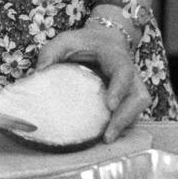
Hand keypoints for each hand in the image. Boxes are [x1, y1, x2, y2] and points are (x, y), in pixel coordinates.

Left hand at [35, 23, 149, 141]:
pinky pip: (132, 113)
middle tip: (108, 135)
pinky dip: (123, 125)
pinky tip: (106, 135)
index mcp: (115, 57)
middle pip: (138, 96)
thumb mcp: (65, 41)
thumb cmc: (84, 42)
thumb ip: (51, 53)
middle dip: (125, 116)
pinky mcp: (128, 97)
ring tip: (106, 138)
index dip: (119, 89)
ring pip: (138, 106)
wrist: (104, 39)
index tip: (110, 105)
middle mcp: (129, 72)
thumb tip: (38, 74)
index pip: (123, 72)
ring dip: (125, 123)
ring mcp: (131, 86)